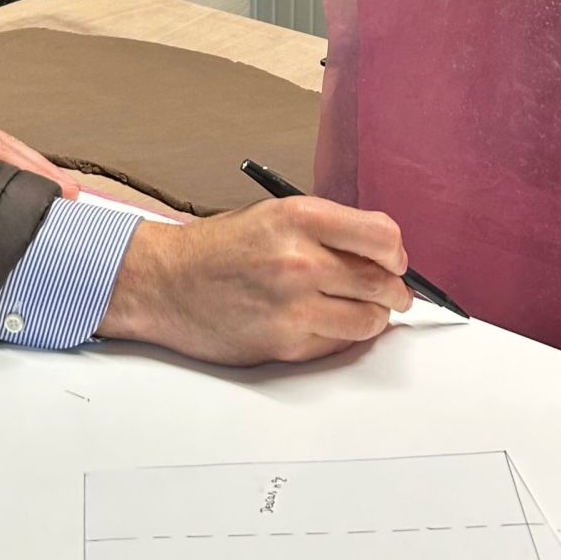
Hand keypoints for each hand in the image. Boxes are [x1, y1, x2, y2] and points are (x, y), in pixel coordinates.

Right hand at [96, 194, 412, 365]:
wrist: (165, 282)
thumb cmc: (217, 248)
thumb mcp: (272, 216)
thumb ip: (326, 230)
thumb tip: (382, 254)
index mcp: (299, 217)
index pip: (382, 236)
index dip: (395, 253)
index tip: (393, 260)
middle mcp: (301, 259)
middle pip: (384, 282)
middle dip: (394, 290)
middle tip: (390, 292)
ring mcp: (295, 305)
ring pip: (370, 320)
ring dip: (373, 316)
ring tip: (358, 309)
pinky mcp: (287, 342)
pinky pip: (340, 343)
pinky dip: (341, 336)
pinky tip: (323, 322)